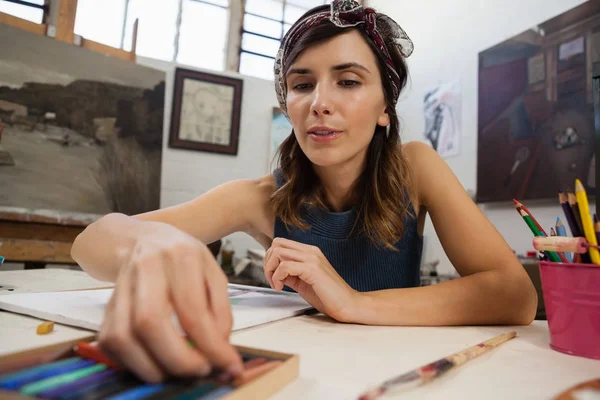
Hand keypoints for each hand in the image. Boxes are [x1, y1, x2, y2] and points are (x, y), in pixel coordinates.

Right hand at [97, 222, 242, 382]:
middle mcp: (146, 267)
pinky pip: (110, 342)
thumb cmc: (184, 259)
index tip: (227, 364)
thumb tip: (220, 348)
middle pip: (149, 322)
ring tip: (177, 373)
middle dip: (178, 359)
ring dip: (151, 366)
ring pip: (122, 335)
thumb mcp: (213, 273)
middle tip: (201, 372)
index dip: (210, 344)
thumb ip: (221, 309)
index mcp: (180, 256)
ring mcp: (121, 285)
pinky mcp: (106, 304)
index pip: (192, 308)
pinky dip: (131, 362)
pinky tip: (154, 364)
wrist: (144, 239)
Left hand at [263, 238, 359, 321]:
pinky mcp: (312, 269)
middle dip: (268, 262)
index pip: (280, 244)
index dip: (270, 259)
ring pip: (277, 252)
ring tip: (277, 285)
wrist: (347, 305)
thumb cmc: (328, 296)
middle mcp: (311, 251)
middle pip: (276, 244)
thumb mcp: (303, 282)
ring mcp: (312, 259)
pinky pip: (284, 266)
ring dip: (270, 270)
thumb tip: (274, 272)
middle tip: (273, 280)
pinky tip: (282, 288)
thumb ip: (290, 274)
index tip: (274, 277)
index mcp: (309, 252)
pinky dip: (277, 278)